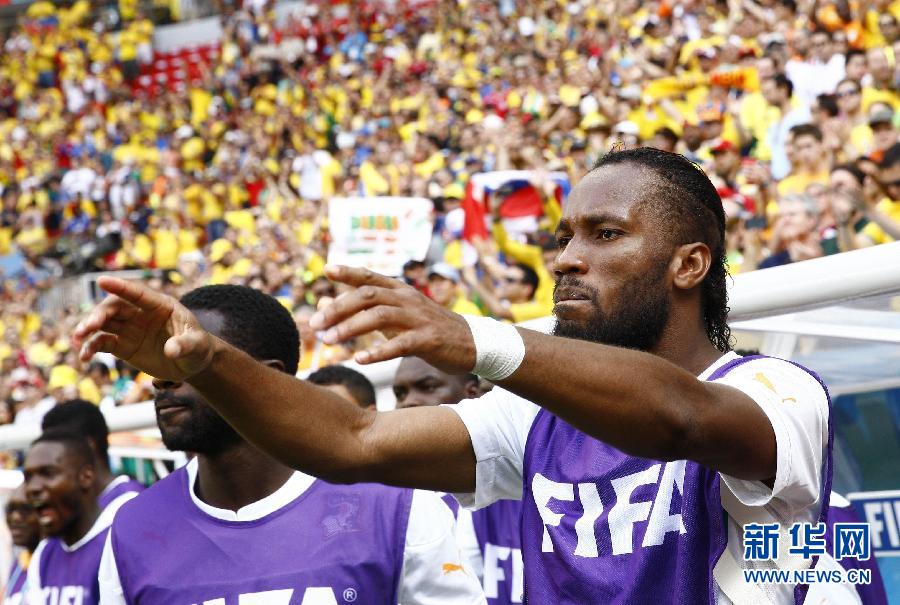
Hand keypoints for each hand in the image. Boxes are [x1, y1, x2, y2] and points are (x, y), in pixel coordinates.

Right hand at [72, 277, 214, 381]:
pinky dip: (92, 348)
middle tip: (89, 326)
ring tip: (78, 339)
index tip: (101, 280)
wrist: (193, 363)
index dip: (120, 287)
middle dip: (100, 314)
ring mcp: (131, 329)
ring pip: (104, 323)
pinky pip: (103, 343)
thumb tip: (172, 350)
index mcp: (160, 305)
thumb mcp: (198, 346)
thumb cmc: (199, 348)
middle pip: (115, 308)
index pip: (138, 293)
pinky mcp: (124, 346)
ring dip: (89, 328)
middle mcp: (141, 313)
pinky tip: (84, 357)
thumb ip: (186, 345)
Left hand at [309, 265, 475, 372]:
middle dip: (339, 308)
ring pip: (380, 317)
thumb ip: (363, 310)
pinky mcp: (428, 340)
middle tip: (315, 324)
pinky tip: (360, 360)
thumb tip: (323, 305)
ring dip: (351, 328)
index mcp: (400, 291)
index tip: (327, 271)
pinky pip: (400, 344)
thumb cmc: (427, 329)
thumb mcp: (395, 316)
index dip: (349, 272)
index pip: (370, 277)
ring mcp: (419, 319)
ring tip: (330, 341)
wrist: (472, 343)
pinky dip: (378, 352)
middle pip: (368, 296)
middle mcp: (408, 299)